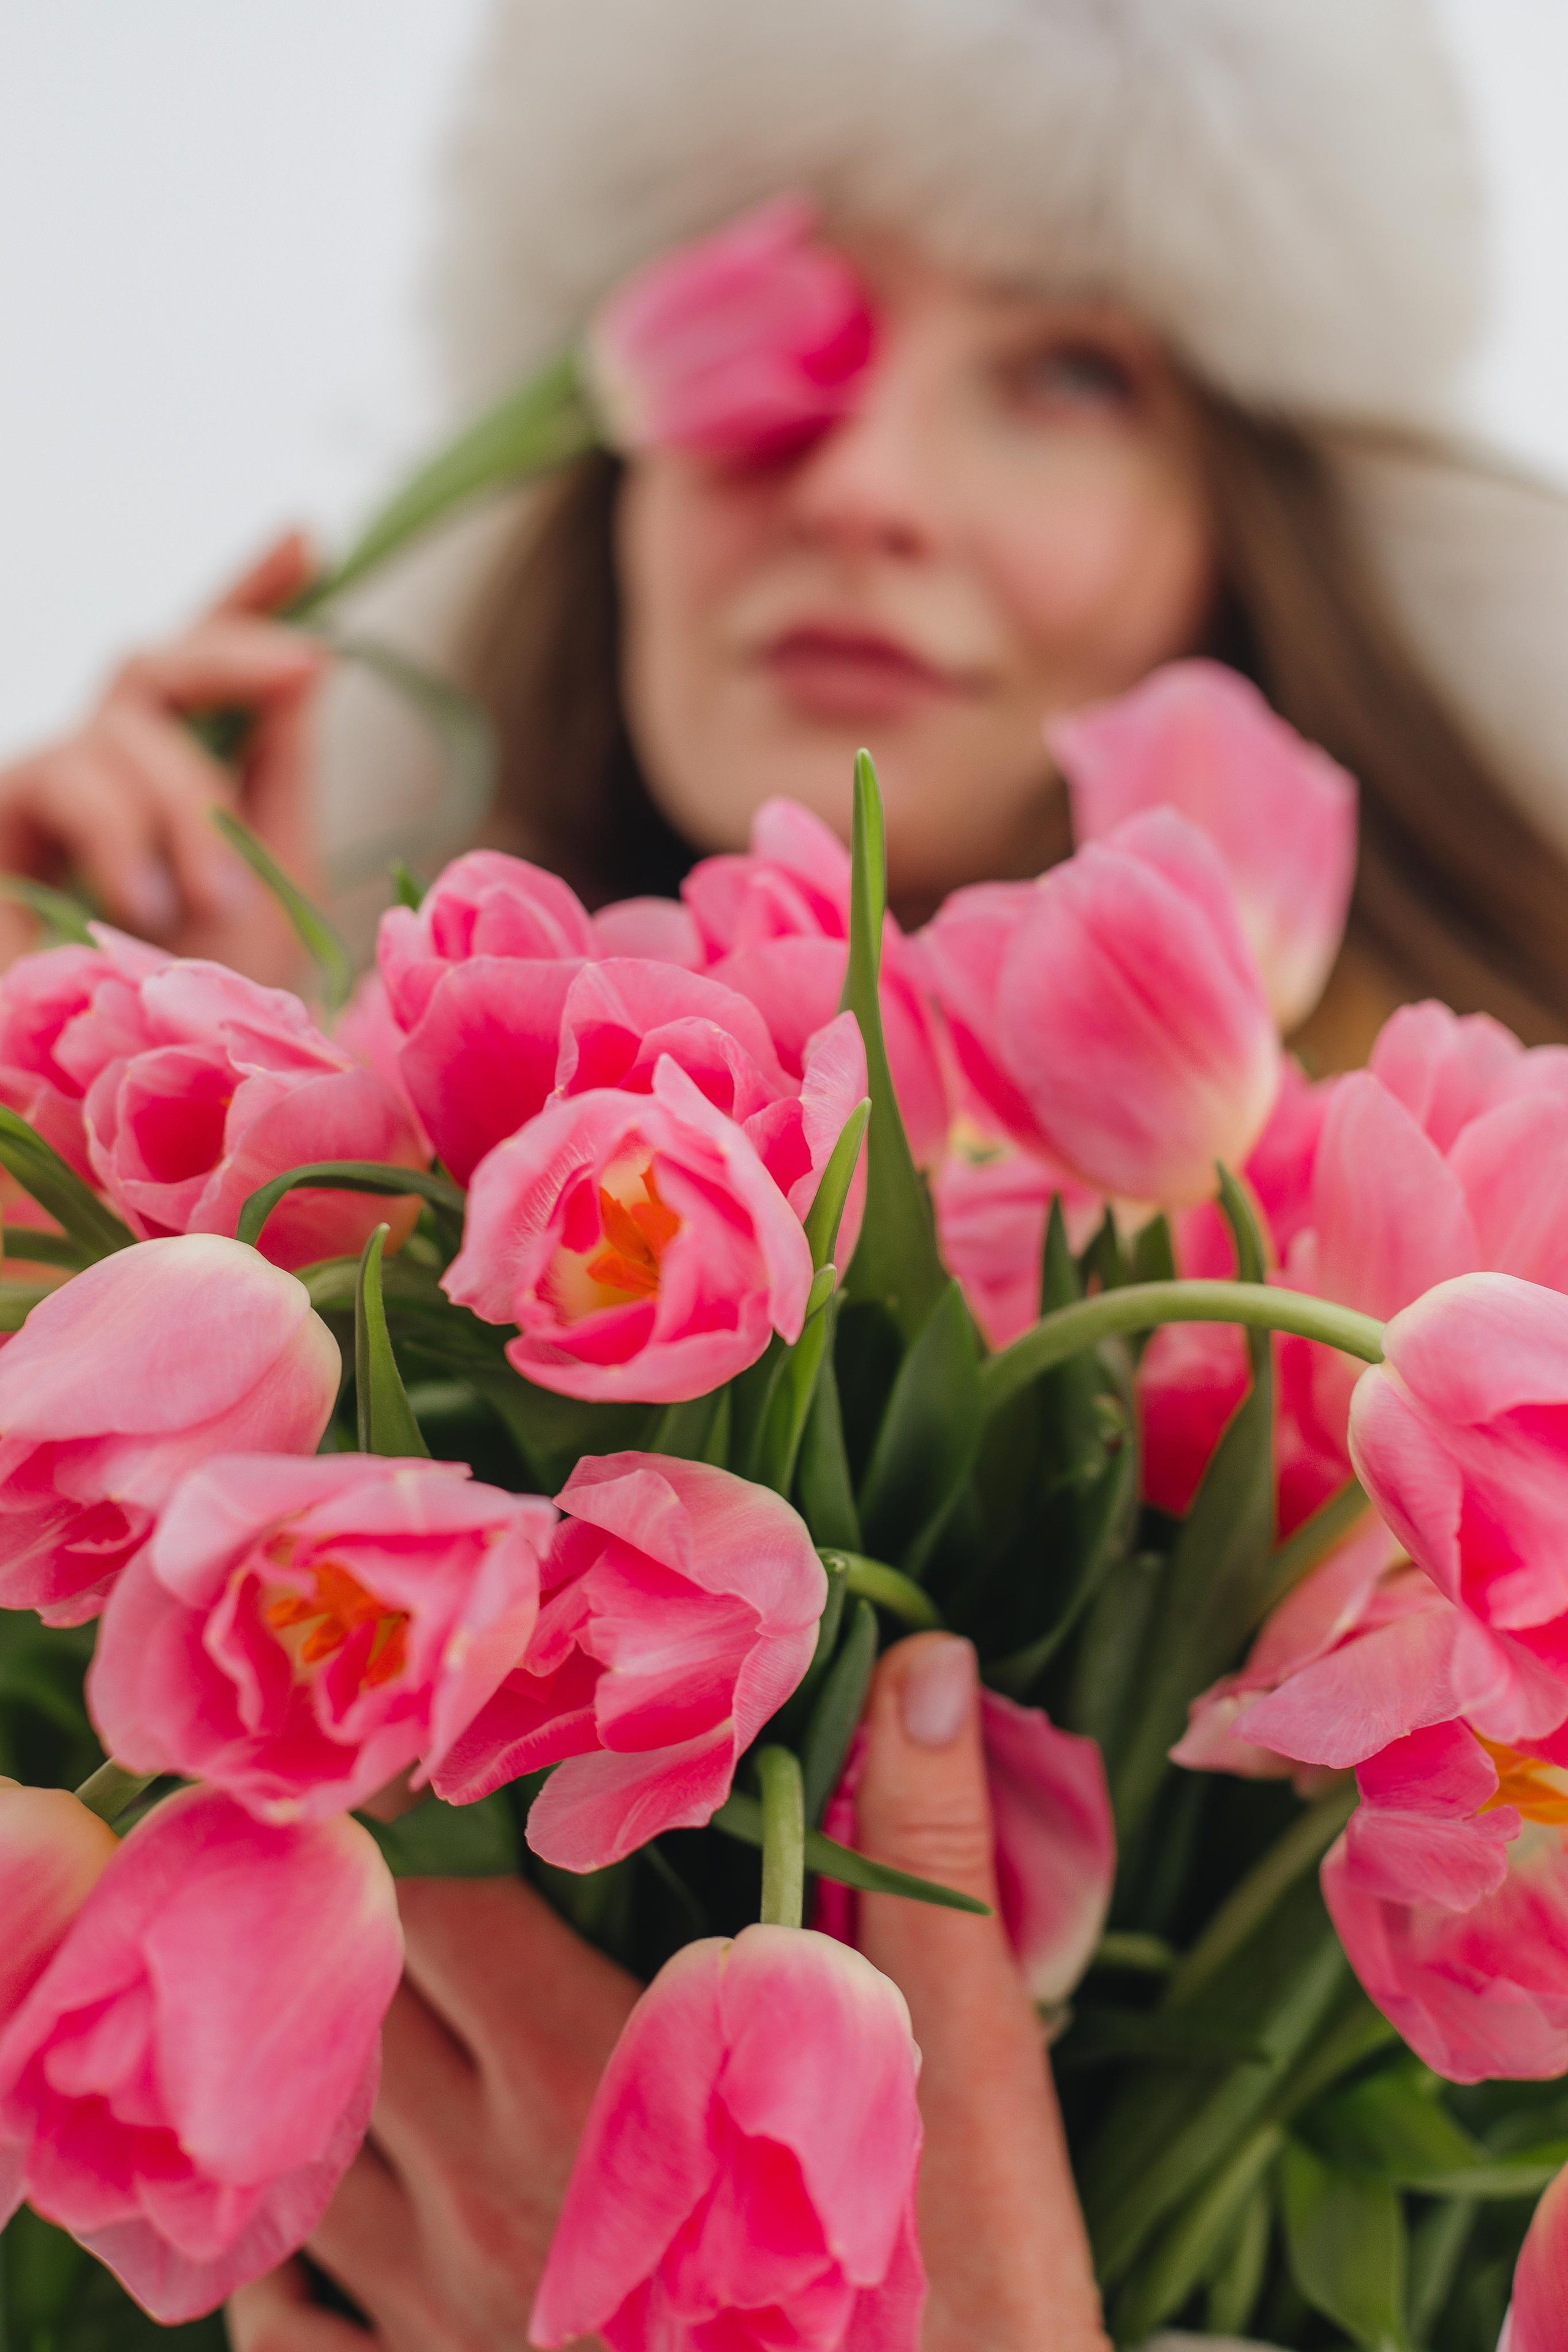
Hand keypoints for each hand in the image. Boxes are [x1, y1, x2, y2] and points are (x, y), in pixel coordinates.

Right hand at [0, 533, 325, 980]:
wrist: (136, 1088)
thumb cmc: (209, 995)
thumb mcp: (276, 874)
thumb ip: (281, 768)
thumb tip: (306, 658)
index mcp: (187, 774)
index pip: (207, 664)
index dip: (249, 590)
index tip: (307, 534)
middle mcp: (110, 767)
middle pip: (153, 660)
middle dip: (235, 655)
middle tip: (311, 666)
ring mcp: (48, 792)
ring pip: (115, 726)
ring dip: (178, 797)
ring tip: (208, 897)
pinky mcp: (2, 823)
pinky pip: (60, 775)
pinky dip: (115, 829)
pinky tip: (139, 900)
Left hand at [230, 1635, 1110, 2351]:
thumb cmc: (956, 2302)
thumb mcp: (965, 2069)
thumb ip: (925, 1853)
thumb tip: (926, 1662)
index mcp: (596, 2070)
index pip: (435, 1893)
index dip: (413, 1808)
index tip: (429, 1748)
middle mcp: (487, 2181)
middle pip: (355, 1994)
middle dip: (366, 1908)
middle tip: (399, 1848)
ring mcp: (436, 2311)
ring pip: (311, 2140)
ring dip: (323, 2059)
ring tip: (367, 1996)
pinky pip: (282, 2324)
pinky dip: (275, 2250)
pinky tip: (320, 2203)